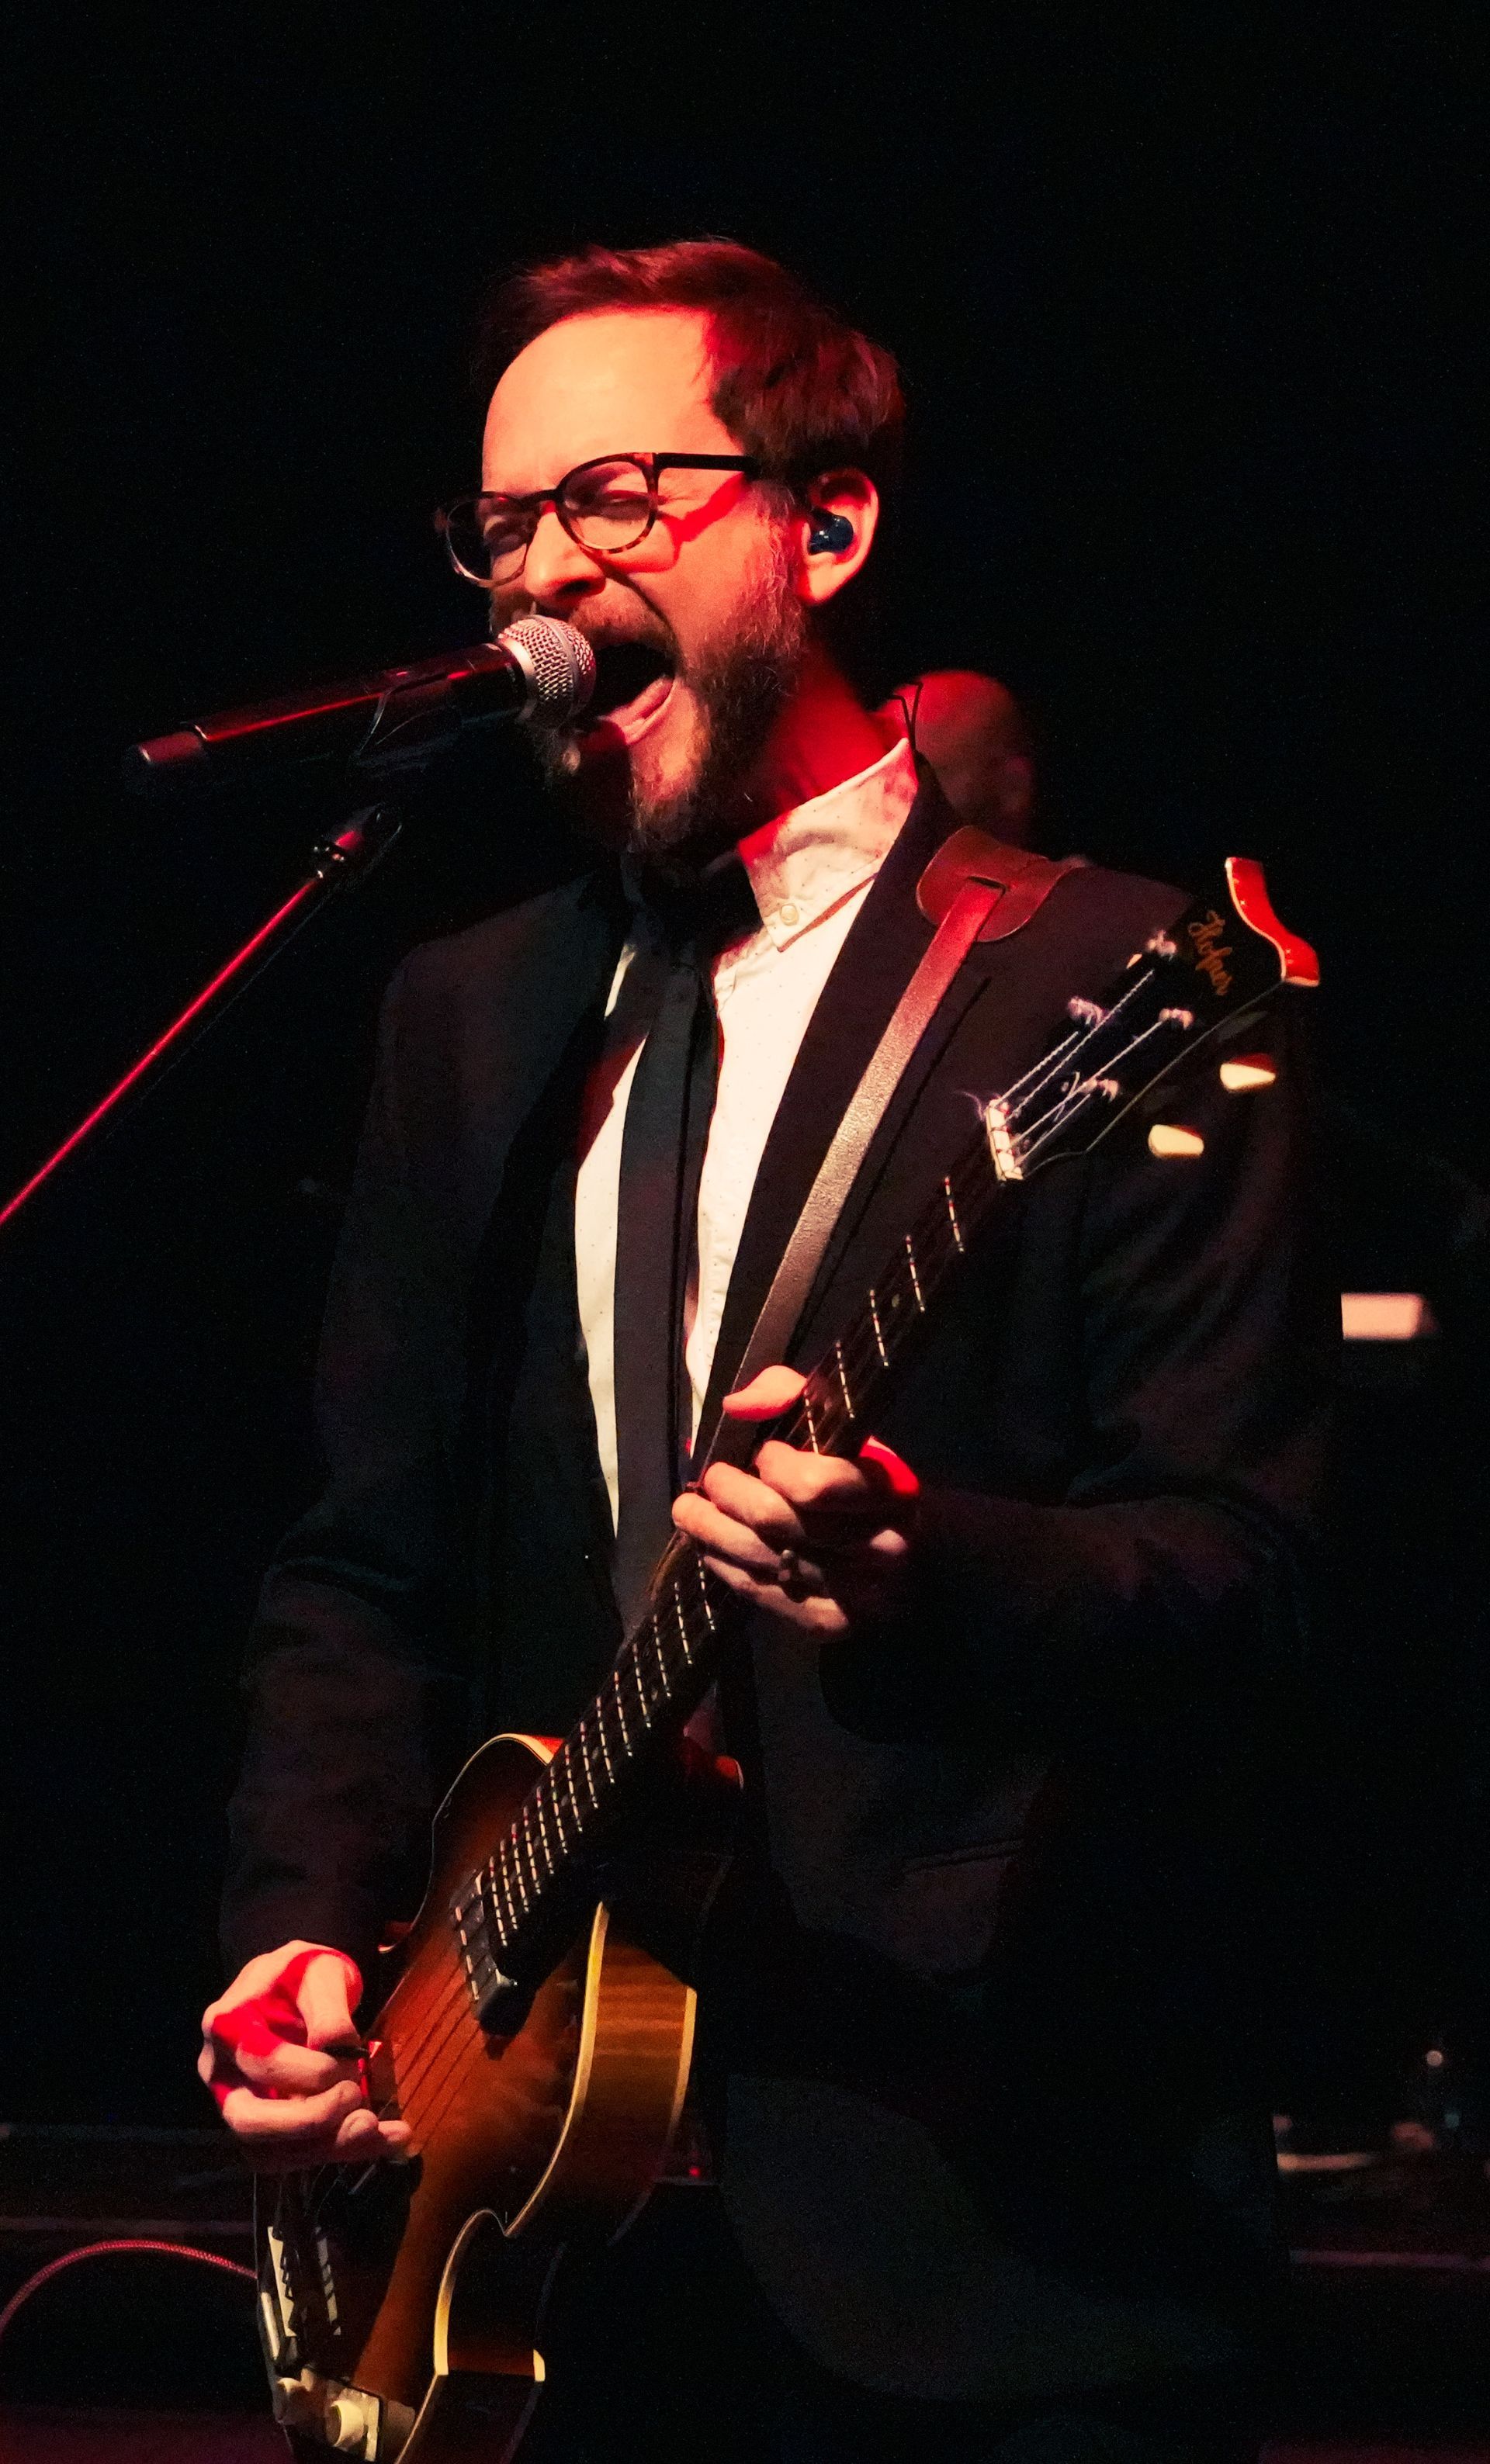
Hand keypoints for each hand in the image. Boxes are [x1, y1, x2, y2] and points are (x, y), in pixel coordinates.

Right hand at [199, 1940, 410, 2169]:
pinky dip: (339, 2150)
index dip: (310, 2071)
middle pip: (248, 2122)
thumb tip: (337, 2048)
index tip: (352, 2063)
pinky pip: (291, 2156)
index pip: (261, 2061)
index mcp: (226, 2025)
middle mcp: (220, 2073)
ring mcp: (236, 2106)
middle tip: (359, 2106)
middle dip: (309, 2123)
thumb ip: (329, 2008)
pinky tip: (385, 2137)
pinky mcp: (262, 2130)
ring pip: (268, 2152)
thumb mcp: (320, 1972)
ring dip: (327, 2147)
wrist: (295, 1989)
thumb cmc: (302, 1976)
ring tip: (379, 2130)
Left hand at [672, 1366, 919, 1636]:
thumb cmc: (867, 1476)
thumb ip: (789, 1394)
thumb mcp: (840, 1423)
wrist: (920, 1551)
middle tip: (709, 1479)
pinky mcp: (830, 1623)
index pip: (814, 1485)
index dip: (775, 1466)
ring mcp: (856, 1594)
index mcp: (891, 1490)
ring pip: (762, 1558)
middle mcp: (881, 1548)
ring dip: (713, 1531)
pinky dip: (727, 1567)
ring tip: (688, 1511)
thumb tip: (737, 1407)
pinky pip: (762, 1594)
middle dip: (728, 1494)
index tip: (764, 1454)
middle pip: (776, 1521)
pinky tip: (711, 1548)